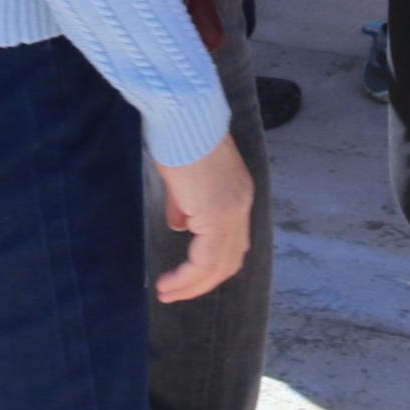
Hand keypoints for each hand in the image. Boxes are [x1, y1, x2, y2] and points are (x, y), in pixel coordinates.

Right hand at [152, 138, 253, 304]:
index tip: (187, 276)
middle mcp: (241, 206)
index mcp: (237, 195)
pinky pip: (204, 260)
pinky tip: (169, 282)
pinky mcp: (217, 215)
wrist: (183, 114)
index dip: (211, 264)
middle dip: (202, 282)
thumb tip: (182, 226)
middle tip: (176, 293)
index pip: (232, 242)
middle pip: (229, 260)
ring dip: (192, 285)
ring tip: (168, 294)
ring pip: (218, 266)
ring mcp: (232, 212)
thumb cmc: (179, 136)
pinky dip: (188, 277)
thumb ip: (186, 205)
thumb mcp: (184, 178)